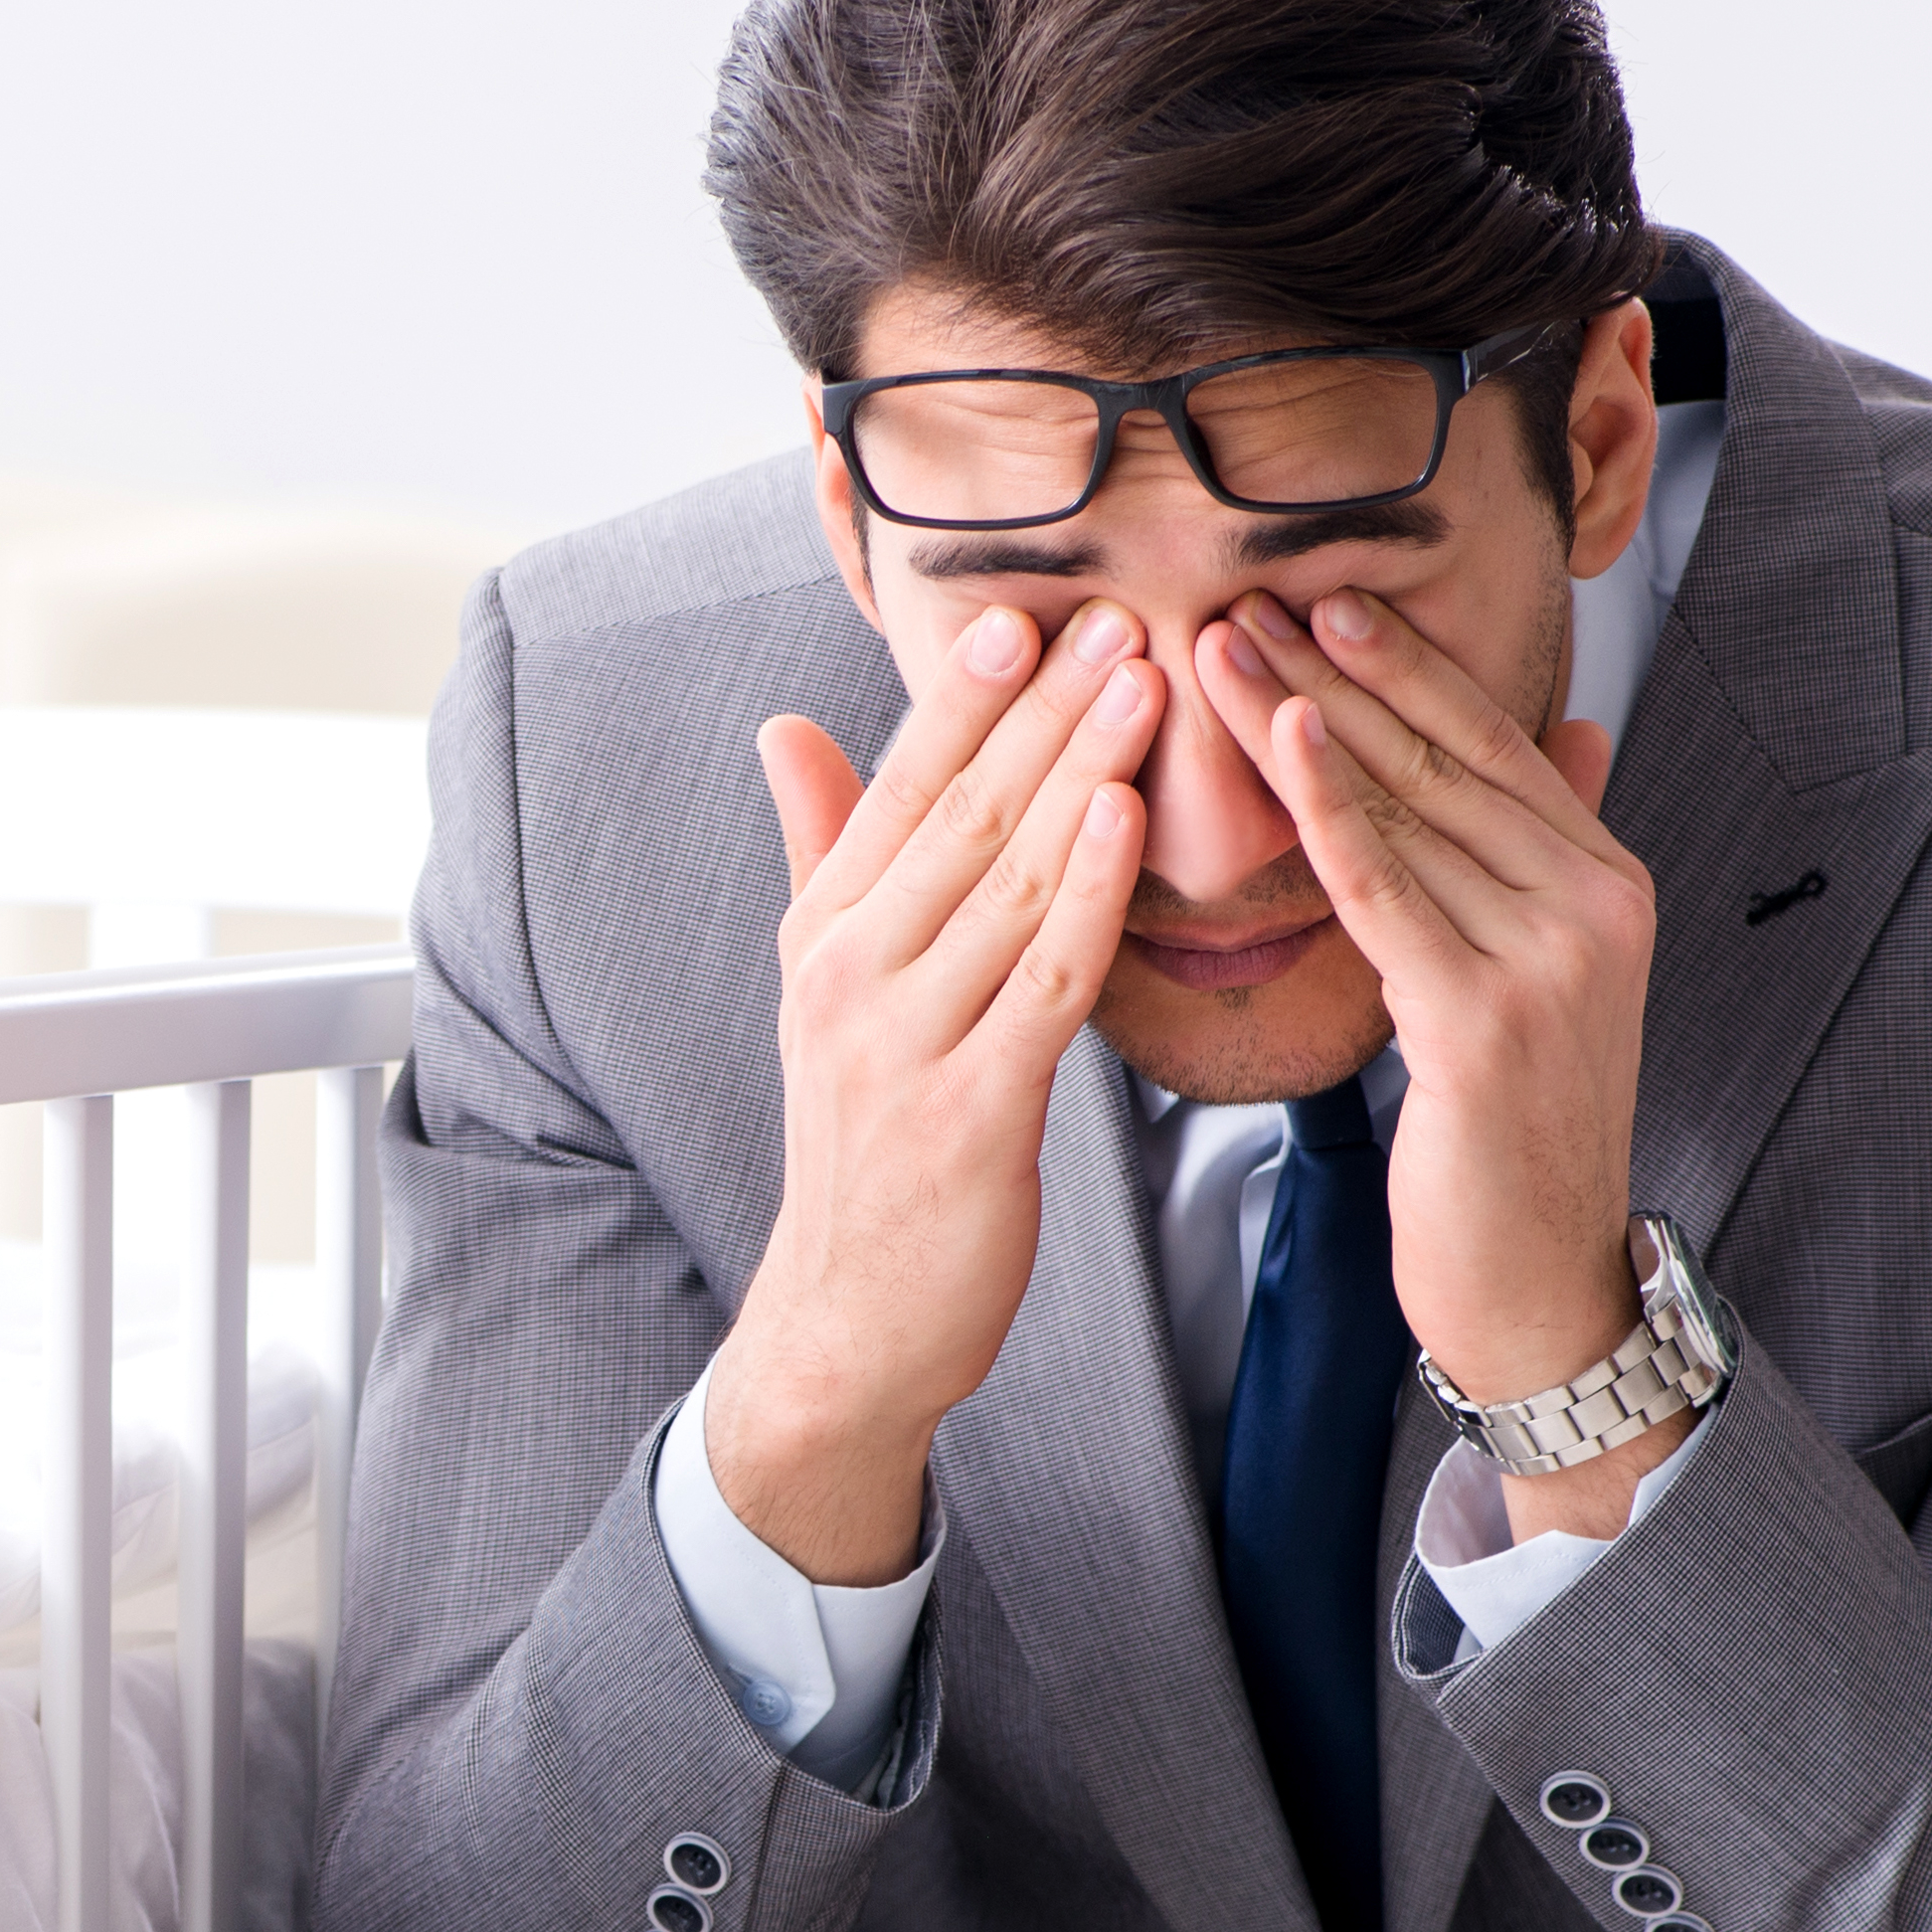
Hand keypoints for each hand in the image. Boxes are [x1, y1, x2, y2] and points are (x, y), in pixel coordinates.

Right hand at [704, 601, 1159, 1580]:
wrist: (850, 1322)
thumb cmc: (867, 1149)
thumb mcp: (825, 993)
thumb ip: (820, 854)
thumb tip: (785, 729)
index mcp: (822, 936)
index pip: (897, 789)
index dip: (960, 697)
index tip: (1023, 609)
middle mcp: (851, 975)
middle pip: (960, 817)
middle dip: (1040, 709)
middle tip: (1116, 613)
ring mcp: (904, 1042)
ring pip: (1005, 881)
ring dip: (1079, 772)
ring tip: (1145, 682)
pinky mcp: (968, 1111)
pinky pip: (1042, 980)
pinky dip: (1084, 892)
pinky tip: (1125, 818)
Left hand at [1186, 584, 1672, 1537]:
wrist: (1535, 1280)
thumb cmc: (1512, 1135)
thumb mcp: (1544, 976)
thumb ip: (1545, 852)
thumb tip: (1575, 731)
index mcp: (1605, 880)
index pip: (1493, 741)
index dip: (1404, 663)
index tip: (1318, 594)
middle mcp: (1593, 903)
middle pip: (1444, 757)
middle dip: (1339, 669)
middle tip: (1247, 592)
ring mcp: (1551, 960)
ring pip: (1408, 808)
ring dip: (1308, 716)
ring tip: (1229, 644)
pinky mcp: (1487, 1021)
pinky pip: (1389, 892)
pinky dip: (1332, 810)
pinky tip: (1282, 740)